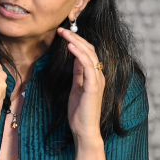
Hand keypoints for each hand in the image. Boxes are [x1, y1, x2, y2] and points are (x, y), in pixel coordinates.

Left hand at [57, 28, 104, 147]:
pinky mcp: (93, 86)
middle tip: (61, 29)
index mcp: (95, 76)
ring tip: (64, 33)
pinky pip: (87, 65)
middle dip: (75, 37)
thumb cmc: (80, 112)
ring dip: (75, 41)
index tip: (63, 34)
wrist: (84, 130)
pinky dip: (79, 53)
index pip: (88, 53)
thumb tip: (75, 58)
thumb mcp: (76, 88)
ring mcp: (97, 80)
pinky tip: (70, 46)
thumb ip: (78, 73)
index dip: (77, 41)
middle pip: (89, 50)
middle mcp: (99, 75)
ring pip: (89, 54)